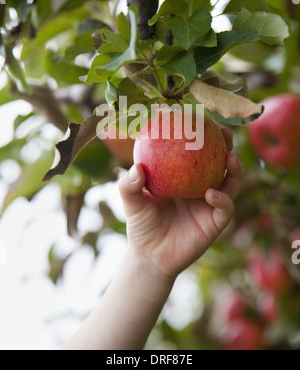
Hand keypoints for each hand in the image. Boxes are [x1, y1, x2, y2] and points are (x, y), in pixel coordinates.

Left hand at [119, 128, 243, 281]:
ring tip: (229, 157)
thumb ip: (129, 185)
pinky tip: (211, 193)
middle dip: (227, 147)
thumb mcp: (131, 201)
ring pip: (231, 183)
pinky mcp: (215, 222)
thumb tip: (137, 167)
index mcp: (185, 178)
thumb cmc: (141, 224)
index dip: (204, 138)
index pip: (198, 154)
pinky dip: (222, 198)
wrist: (150, 256)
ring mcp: (211, 204)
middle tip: (225, 134)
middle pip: (221, 163)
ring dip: (235, 170)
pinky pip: (225, 207)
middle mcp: (201, 187)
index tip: (202, 120)